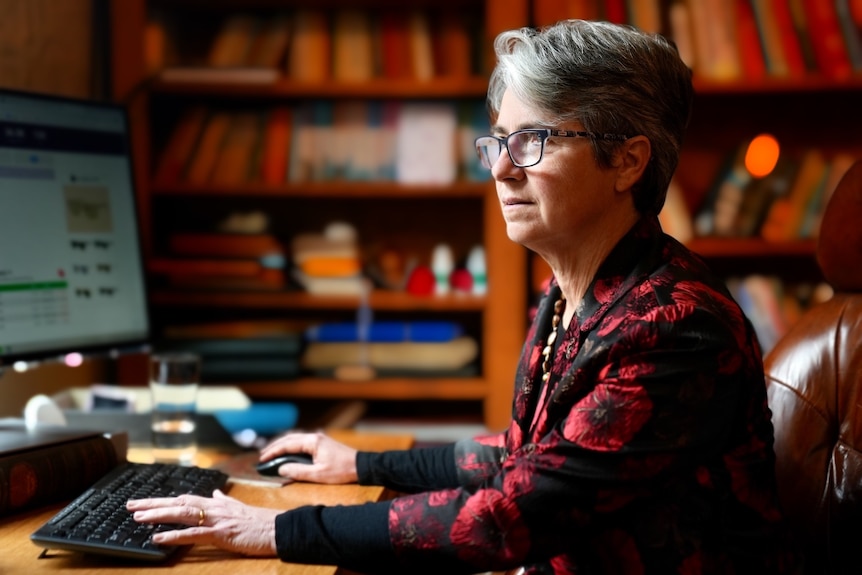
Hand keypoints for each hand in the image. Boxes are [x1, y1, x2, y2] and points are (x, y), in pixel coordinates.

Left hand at [127, 490, 277, 555]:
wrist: (279, 529)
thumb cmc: (261, 521)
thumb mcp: (240, 507)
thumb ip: (225, 500)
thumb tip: (214, 492)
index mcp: (216, 503)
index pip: (184, 498)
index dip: (163, 499)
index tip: (144, 501)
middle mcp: (214, 508)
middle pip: (178, 502)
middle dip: (153, 504)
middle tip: (131, 506)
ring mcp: (217, 520)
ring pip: (182, 513)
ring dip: (159, 515)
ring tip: (139, 518)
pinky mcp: (221, 534)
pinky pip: (193, 534)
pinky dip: (174, 536)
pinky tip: (159, 538)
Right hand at [259, 431, 357, 483]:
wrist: (361, 466)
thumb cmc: (341, 470)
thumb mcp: (318, 474)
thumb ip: (298, 471)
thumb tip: (281, 469)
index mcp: (312, 442)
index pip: (287, 444)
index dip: (273, 452)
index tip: (262, 459)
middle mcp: (314, 437)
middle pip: (289, 438)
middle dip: (275, 447)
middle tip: (262, 456)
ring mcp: (318, 439)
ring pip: (295, 439)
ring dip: (282, 446)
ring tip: (271, 454)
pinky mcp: (322, 443)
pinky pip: (302, 442)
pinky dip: (291, 446)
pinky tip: (287, 453)